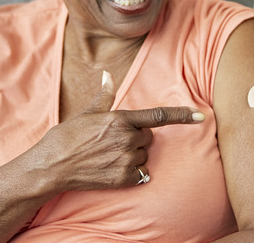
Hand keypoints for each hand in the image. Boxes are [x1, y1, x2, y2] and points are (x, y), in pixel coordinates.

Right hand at [40, 71, 204, 191]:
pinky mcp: (123, 179)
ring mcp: (126, 160)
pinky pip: (140, 173)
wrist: (52, 167)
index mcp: (120, 119)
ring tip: (107, 155)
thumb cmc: (66, 137)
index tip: (201, 116)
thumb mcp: (86, 113)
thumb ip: (104, 95)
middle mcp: (126, 139)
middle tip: (112, 140)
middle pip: (148, 136)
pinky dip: (131, 172)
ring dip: (132, 154)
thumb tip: (108, 75)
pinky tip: (111, 168)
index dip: (182, 115)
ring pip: (143, 154)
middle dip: (136, 136)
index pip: (159, 116)